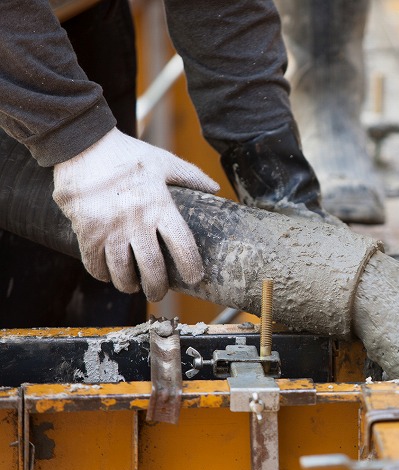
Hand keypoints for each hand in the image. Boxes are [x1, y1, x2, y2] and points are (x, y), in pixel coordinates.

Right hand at [53, 128, 219, 300]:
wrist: (81, 144)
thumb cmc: (126, 154)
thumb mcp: (163, 161)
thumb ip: (190, 176)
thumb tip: (215, 189)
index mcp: (160, 206)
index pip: (182, 245)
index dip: (190, 266)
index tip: (194, 278)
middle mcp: (136, 222)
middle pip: (152, 268)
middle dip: (157, 287)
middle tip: (158, 293)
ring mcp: (110, 229)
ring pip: (122, 272)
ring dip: (129, 285)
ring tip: (133, 287)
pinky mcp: (86, 231)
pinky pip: (94, 263)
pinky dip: (102, 274)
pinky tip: (108, 275)